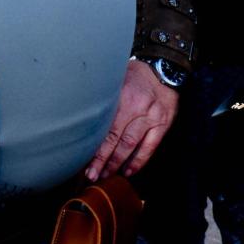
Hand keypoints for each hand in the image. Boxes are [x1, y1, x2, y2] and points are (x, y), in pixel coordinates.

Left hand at [85, 59, 178, 179]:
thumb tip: (79, 110)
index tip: (83, 160)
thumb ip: (103, 95)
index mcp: (122, 96)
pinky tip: (128, 171)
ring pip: (131, 145)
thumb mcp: (116, 78)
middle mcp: (137, 107)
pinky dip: (139, 161)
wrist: (164, 69)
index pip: (105, 126)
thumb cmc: (135, 75)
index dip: (94, 146)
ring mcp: (151, 117)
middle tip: (91, 175)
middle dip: (102, 160)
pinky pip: (150, 146)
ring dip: (117, 163)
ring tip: (106, 175)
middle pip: (116, 139)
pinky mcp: (163, 124)